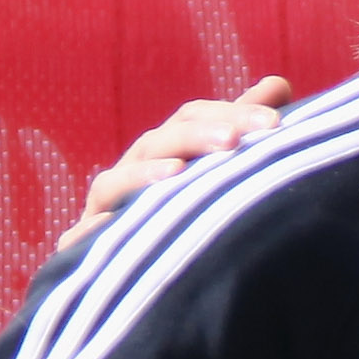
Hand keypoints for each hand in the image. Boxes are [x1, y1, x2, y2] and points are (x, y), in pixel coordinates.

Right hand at [57, 76, 294, 250]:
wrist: (137, 275)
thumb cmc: (189, 209)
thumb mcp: (220, 167)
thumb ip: (243, 126)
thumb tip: (278, 83)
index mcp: (166, 150)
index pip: (193, 118)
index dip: (232, 113)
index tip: (276, 122)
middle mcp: (133, 171)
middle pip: (160, 142)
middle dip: (196, 137)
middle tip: (234, 140)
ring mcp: (105, 207)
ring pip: (116, 182)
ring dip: (144, 174)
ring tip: (177, 173)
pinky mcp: (83, 246)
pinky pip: (81, 237)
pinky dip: (92, 230)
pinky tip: (108, 226)